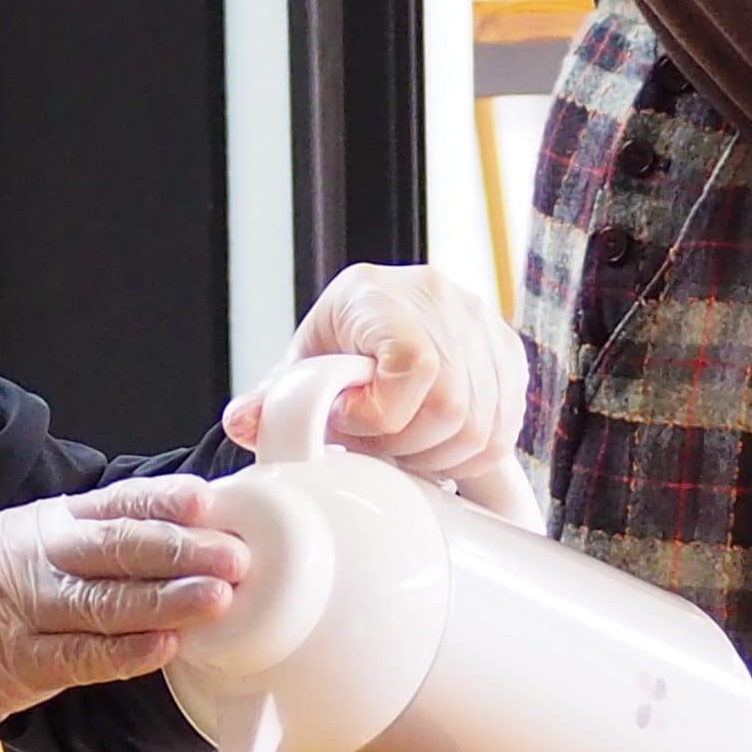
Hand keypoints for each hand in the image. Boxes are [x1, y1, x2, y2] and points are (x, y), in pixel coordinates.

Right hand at [0, 479, 247, 751]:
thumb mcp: (8, 547)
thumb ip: (74, 546)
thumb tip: (160, 548)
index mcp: (39, 525)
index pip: (112, 505)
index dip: (162, 502)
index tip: (208, 498)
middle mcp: (34, 558)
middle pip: (116, 547)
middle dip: (181, 548)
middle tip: (236, 552)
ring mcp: (22, 610)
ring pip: (104, 601)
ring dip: (166, 600)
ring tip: (217, 599)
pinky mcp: (14, 665)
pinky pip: (78, 657)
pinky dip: (123, 653)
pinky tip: (163, 648)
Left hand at [221, 264, 527, 483]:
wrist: (372, 322)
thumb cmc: (334, 348)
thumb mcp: (296, 370)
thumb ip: (273, 399)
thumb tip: (244, 423)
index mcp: (378, 295)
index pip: (414, 365)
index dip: (383, 415)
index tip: (350, 423)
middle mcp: (440, 300)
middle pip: (451, 407)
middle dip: (405, 445)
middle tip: (374, 444)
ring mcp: (482, 325)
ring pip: (481, 428)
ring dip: (435, 455)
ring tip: (400, 445)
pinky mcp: (508, 357)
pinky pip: (502, 431)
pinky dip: (465, 455)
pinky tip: (432, 444)